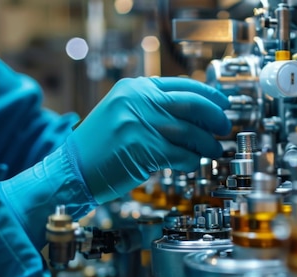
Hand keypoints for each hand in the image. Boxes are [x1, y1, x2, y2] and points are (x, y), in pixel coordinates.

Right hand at [65, 77, 230, 203]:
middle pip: (192, 104)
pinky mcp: (144, 149)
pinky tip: (193, 162)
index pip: (182, 85)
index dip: (208, 94)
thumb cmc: (98, 148)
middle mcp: (138, 101)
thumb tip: (193, 113)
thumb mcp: (121, 113)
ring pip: (190, 132)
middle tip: (224, 126)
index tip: (222, 103)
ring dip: (207, 143)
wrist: (72, 170)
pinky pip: (182, 154)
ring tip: (214, 149)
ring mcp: (140, 124)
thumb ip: (152, 107)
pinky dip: (192, 160)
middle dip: (215, 116)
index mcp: (134, 88)